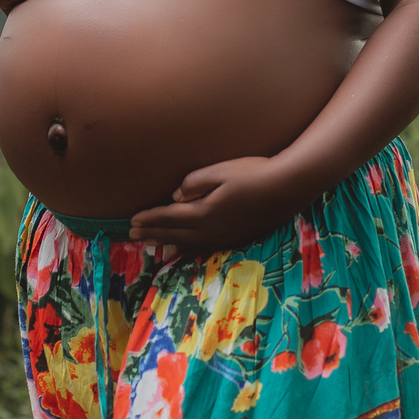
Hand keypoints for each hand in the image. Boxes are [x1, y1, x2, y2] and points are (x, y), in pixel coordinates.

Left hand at [129, 155, 303, 253]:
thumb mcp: (221, 170)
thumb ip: (195, 183)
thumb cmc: (253, 172)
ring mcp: (225, 236)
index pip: (170, 217)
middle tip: (133, 234)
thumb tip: (175, 196)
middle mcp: (212, 229)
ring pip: (188, 242)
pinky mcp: (236, 237)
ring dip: (167, 241)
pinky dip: (186, 247)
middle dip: (153, 233)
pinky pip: (203, 246)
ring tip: (151, 243)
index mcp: (205, 211)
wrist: (287, 188)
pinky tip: (183, 246)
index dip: (150, 219)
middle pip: (175, 233)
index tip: (132, 221)